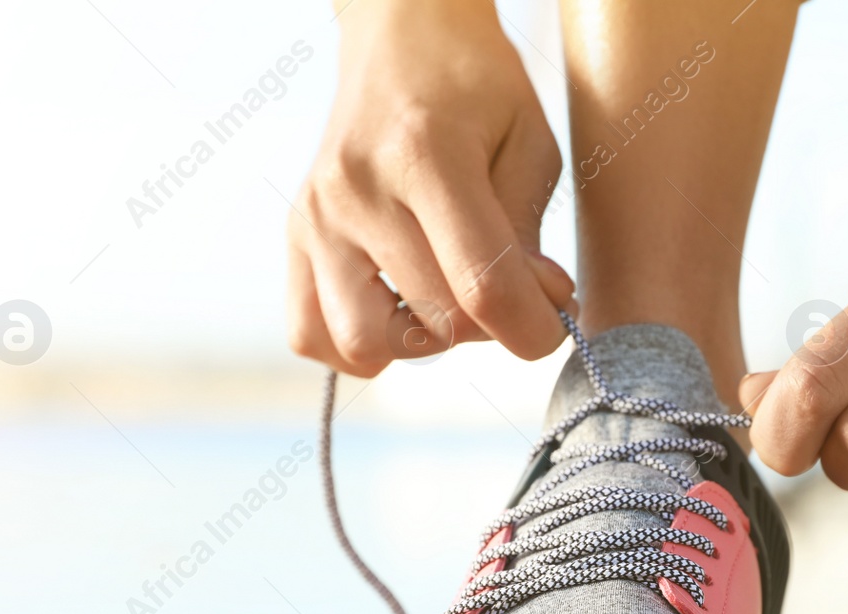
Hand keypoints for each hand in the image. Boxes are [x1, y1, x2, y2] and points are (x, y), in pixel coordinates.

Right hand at [286, 0, 573, 377]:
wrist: (400, 35)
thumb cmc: (475, 87)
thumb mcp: (529, 144)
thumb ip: (528, 234)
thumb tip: (534, 311)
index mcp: (425, 155)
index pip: (482, 285)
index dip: (532, 329)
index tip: (552, 326)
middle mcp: (358, 190)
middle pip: (434, 320)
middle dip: (489, 326)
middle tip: (508, 288)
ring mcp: (317, 217)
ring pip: (365, 344)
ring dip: (420, 342)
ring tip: (446, 300)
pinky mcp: (295, 236)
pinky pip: (311, 335)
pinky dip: (359, 345)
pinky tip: (398, 310)